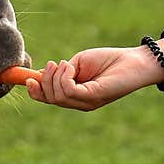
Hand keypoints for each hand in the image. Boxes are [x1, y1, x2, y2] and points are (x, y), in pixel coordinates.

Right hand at [26, 47, 160, 110]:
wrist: (134, 61)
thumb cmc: (108, 60)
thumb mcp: (77, 64)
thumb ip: (61, 71)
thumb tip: (41, 74)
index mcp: (74, 96)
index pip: (48, 100)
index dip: (35, 91)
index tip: (29, 78)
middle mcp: (80, 103)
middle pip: (49, 98)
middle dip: (44, 80)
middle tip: (52, 64)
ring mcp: (87, 102)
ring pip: (57, 95)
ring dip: (55, 76)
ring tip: (65, 63)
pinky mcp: (93, 97)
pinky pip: (68, 90)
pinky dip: (64, 76)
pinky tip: (71, 66)